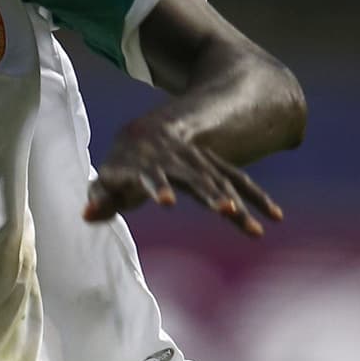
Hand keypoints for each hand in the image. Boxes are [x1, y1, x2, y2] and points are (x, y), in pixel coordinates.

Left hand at [84, 116, 283, 238]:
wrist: (147, 131)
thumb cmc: (122, 165)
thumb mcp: (107, 179)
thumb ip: (99, 197)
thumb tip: (87, 215)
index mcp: (148, 164)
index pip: (152, 175)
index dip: (158, 186)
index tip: (166, 201)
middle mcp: (178, 160)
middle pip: (196, 178)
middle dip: (212, 195)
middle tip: (227, 212)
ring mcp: (201, 163)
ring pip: (222, 181)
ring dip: (238, 202)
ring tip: (254, 228)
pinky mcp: (217, 168)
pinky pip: (239, 182)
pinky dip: (256, 198)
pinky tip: (272, 218)